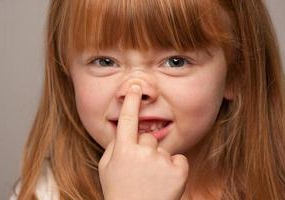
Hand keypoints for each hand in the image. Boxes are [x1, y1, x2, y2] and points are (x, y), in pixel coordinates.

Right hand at [98, 85, 188, 199]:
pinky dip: (174, 169)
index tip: (135, 88)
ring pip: (162, 150)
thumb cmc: (120, 192)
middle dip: (145, 150)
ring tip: (152, 180)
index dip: (131, 102)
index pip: (127, 119)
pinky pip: (178, 159)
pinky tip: (165, 182)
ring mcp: (162, 161)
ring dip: (158, 161)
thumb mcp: (106, 169)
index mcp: (123, 150)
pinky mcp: (178, 170)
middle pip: (148, 138)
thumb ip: (113, 147)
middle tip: (140, 170)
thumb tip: (122, 132)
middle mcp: (143, 152)